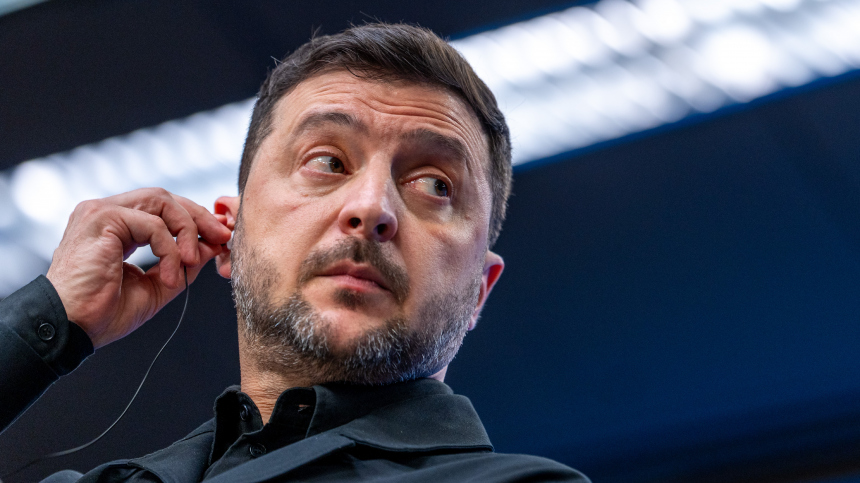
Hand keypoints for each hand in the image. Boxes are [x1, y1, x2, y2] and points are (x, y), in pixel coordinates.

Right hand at [46, 188, 232, 347]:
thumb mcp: (156, 286)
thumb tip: (212, 246)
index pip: (161, 208)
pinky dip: (170, 249)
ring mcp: (101, 212)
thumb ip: (182, 264)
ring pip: (161, 202)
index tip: (218, 237)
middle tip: (221, 238)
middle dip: (198, 217)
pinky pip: (152, 224)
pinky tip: (170, 275)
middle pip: (164, 198)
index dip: (193, 219)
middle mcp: (105, 213)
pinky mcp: (101, 220)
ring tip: (194, 260)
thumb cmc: (103, 312)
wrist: (71, 328)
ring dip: (186, 230)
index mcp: (115, 226)